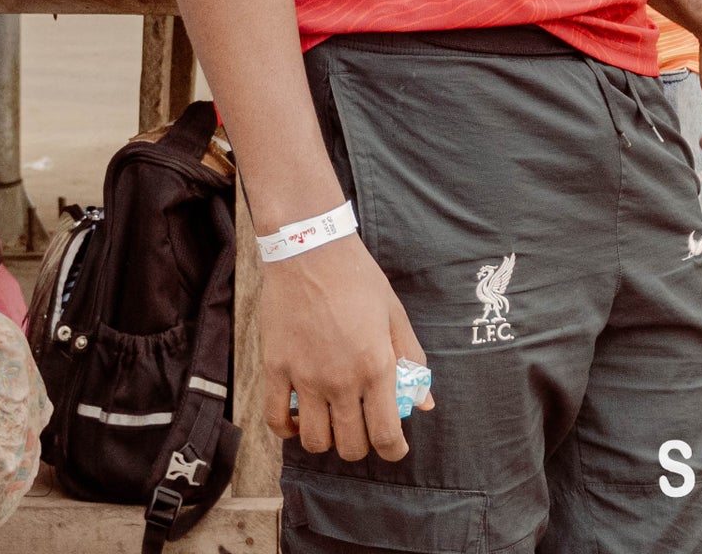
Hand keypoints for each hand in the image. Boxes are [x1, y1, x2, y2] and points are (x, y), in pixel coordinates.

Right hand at [261, 235, 431, 461]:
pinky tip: (300, 420)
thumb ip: (412, 359)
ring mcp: (305, 379)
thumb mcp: (395, 315)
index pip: (385, 434)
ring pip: (314, 442)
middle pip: (350, 446)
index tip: (395, 449)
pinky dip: (288, 431)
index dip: (394, 451)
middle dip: (362, 446)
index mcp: (376, 366)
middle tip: (365, 429)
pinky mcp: (276, 371)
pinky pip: (276, 421)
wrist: (311, 251)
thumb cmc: (358, 279)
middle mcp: (341, 380)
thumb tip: (425, 402)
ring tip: (334, 423)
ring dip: (327, 442)